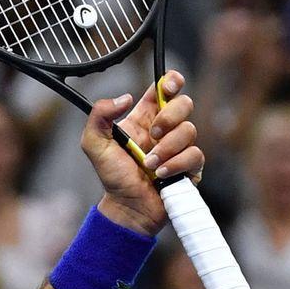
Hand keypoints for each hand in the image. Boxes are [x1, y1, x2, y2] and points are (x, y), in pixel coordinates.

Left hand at [83, 71, 201, 235]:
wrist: (127, 207)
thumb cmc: (112, 176)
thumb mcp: (94, 144)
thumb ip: (100, 116)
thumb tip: (124, 98)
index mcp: (143, 118)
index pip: (163, 91)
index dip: (171, 82)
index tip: (168, 86)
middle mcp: (164, 129)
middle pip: (184, 104)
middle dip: (170, 117)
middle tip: (153, 134)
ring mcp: (179, 147)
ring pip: (190, 130)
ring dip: (166, 149)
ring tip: (149, 165)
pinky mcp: (190, 166)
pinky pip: (195, 155)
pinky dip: (175, 165)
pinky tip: (160, 175)